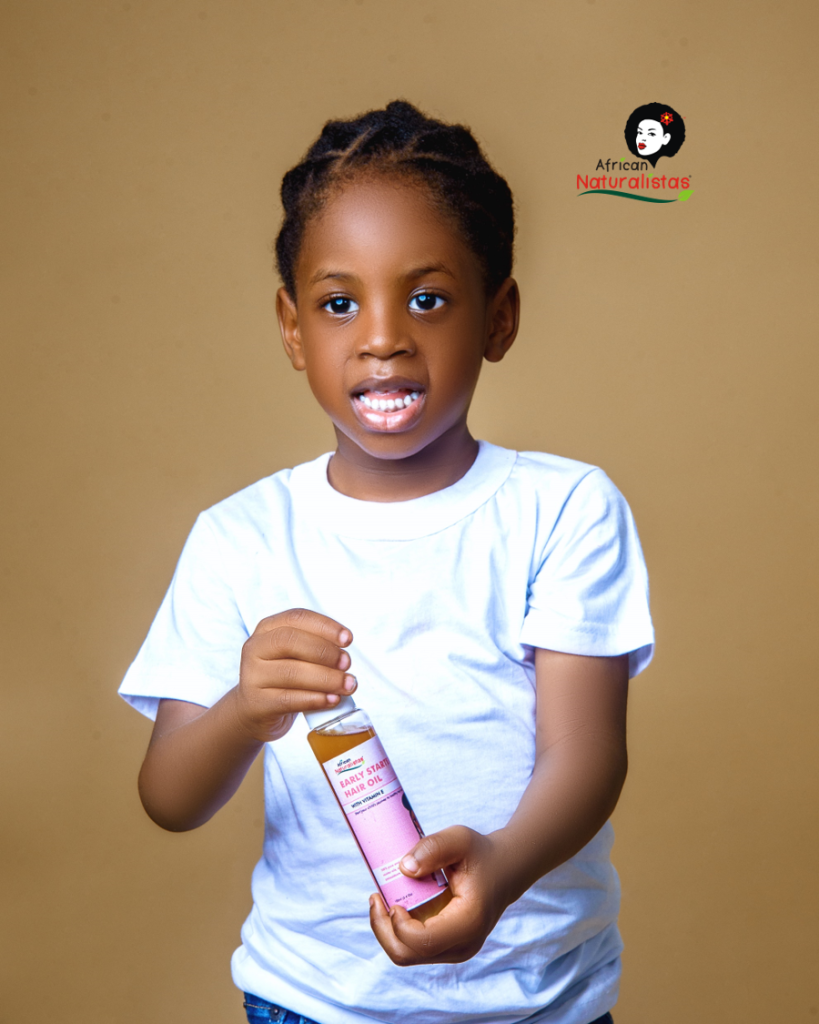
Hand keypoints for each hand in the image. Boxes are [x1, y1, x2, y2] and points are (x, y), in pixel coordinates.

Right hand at [235, 608, 355, 742]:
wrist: (254, 710)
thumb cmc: (282, 678)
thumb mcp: (294, 655)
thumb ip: (315, 647)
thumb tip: (345, 654)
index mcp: (267, 629)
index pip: (296, 617)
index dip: (325, 626)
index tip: (347, 639)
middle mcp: (255, 648)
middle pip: (291, 641)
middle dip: (325, 652)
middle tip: (347, 663)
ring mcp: (252, 676)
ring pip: (292, 672)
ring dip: (326, 678)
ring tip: (347, 684)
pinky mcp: (256, 703)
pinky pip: (289, 699)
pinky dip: (315, 699)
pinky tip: (332, 700)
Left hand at [368, 825, 511, 964]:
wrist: (504, 869)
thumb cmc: (480, 854)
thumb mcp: (460, 839)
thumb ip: (433, 848)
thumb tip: (404, 868)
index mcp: (468, 922)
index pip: (421, 941)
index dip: (397, 925)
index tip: (389, 898)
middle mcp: (463, 945)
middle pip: (407, 954)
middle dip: (382, 929)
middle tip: (375, 898)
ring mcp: (455, 950)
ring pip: (407, 954)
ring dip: (387, 930)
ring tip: (381, 899)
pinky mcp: (447, 947)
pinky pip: (413, 948)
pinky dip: (397, 930)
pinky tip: (394, 905)